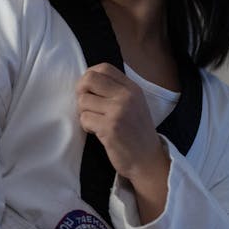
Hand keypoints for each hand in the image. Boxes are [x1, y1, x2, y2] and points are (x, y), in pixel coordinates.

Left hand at [75, 63, 168, 184]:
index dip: (89, 76)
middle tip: (86, 105)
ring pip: (83, 101)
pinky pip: (84, 119)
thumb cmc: (136, 133)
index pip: (104, 68)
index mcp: (132, 88)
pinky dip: (86, 126)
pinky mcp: (110, 128)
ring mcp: (118, 111)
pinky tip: (96, 132)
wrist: (148, 160)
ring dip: (84, 113)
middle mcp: (126, 96)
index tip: (89, 90)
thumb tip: (87, 80)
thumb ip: (116, 91)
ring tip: (95, 122)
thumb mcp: (134, 105)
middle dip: (81, 91)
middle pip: (89, 79)